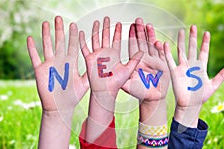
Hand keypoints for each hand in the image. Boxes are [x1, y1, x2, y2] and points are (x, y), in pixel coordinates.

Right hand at [27, 16, 88, 112]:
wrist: (60, 107)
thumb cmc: (73, 96)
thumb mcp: (84, 83)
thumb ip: (90, 73)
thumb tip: (101, 65)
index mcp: (71, 62)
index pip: (72, 45)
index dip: (73, 35)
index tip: (74, 24)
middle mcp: (60, 61)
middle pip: (59, 42)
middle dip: (59, 30)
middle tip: (59, 17)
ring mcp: (50, 65)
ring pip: (47, 46)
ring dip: (46, 35)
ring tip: (46, 23)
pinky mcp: (40, 71)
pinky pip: (35, 57)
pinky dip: (32, 48)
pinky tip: (30, 38)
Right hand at [79, 16, 142, 142]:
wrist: (106, 92)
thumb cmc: (117, 83)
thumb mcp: (128, 70)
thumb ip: (135, 60)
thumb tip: (143, 50)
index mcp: (114, 54)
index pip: (116, 40)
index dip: (118, 31)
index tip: (120, 23)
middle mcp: (105, 53)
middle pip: (105, 37)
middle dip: (106, 27)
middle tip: (107, 18)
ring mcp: (97, 55)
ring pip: (95, 40)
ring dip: (96, 31)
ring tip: (97, 22)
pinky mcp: (89, 59)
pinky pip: (84, 48)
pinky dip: (82, 40)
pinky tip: (80, 32)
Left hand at [122, 18, 169, 100]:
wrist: (152, 98)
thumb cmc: (139, 92)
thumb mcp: (128, 85)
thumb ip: (122, 78)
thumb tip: (112, 72)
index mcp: (136, 61)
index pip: (134, 46)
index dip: (133, 36)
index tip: (131, 26)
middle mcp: (145, 59)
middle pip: (143, 42)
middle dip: (141, 31)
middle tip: (139, 20)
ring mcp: (155, 61)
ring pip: (152, 45)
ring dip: (151, 36)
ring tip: (149, 26)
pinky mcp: (163, 65)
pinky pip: (163, 56)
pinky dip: (162, 50)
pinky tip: (161, 43)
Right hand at [164, 25, 223, 126]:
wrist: (190, 105)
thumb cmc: (202, 97)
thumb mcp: (213, 85)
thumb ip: (221, 76)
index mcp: (201, 67)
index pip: (203, 51)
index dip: (205, 42)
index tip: (207, 33)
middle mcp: (192, 65)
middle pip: (192, 48)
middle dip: (193, 37)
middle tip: (193, 26)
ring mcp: (183, 68)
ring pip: (181, 51)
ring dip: (181, 41)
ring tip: (181, 31)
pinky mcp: (174, 72)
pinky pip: (170, 61)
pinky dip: (167, 53)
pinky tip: (166, 44)